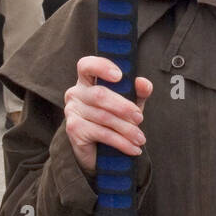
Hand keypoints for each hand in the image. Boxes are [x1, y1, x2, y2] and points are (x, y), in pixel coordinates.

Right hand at [64, 56, 152, 174]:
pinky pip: (101, 133)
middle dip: (124, 107)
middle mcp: (75, 92)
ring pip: (103, 117)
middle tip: (140, 118)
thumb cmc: (114, 118)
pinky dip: (121, 142)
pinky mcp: (73, 129)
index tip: (119, 76)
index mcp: (87, 80)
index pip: (86, 65)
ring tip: (140, 138)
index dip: (102, 67)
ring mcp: (72, 110)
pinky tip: (133, 148)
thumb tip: (143, 83)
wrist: (97, 151)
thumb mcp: (129, 102)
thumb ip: (138, 91)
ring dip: (126, 129)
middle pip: (100, 94)